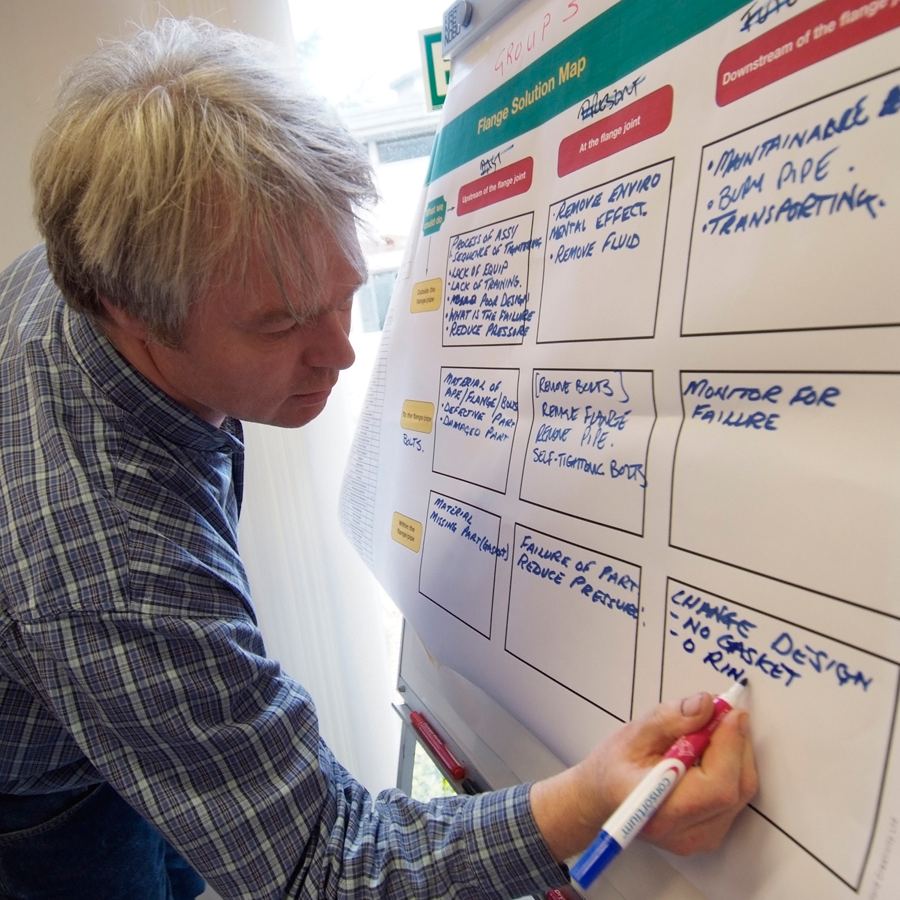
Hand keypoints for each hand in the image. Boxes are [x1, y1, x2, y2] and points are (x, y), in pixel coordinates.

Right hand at [530, 693, 757, 861]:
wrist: (602, 799)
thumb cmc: (612, 768)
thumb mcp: (633, 734)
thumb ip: (670, 718)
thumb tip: (706, 704)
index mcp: (660, 808)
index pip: (715, 785)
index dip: (729, 746)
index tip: (730, 712)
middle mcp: (685, 832)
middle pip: (734, 789)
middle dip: (736, 744)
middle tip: (724, 712)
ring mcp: (701, 838)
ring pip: (740, 793)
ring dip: (736, 754)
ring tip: (713, 729)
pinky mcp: (711, 833)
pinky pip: (736, 798)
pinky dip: (731, 769)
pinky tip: (712, 752)